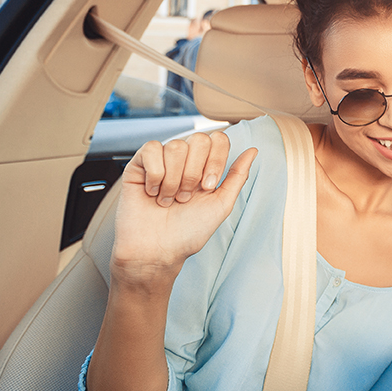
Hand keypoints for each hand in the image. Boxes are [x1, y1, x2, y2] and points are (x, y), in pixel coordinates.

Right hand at [111, 131, 256, 286]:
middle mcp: (184, 161)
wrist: (157, 250)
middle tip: (186, 197)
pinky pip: (151, 149)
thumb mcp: (221, 204)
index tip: (208, 187)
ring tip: (169, 199)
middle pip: (199, 139)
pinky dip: (155, 175)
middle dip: (195, 173)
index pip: (218, 140)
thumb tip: (253, 151)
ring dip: (174, 179)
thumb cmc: (188, 232)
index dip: (216, 161)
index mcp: (205, 167)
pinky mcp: (138, 165)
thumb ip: (238, 176)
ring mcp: (161, 161)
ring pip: (176, 146)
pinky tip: (153, 192)